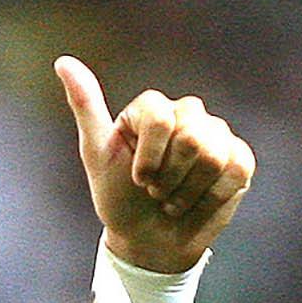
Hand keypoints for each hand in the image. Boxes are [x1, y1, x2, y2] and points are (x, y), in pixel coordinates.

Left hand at [55, 57, 253, 274]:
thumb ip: (85, 106)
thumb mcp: (96, 154)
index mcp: (152, 107)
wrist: (147, 240)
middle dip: (169, 178)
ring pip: (214, 155)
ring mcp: (217, 134)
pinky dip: (212, 197)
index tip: (137, 179)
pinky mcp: (238, 159)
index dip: (149, 159)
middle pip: (191, 137)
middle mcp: (187, 113)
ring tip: (174, 198)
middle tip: (156, 191)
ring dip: (188, 192)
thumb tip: (63, 62)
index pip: (161, 118)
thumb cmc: (118, 197)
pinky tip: (197, 202)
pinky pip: (236, 169)